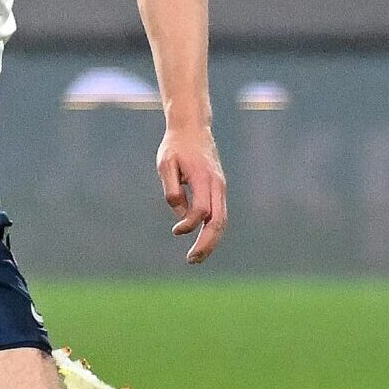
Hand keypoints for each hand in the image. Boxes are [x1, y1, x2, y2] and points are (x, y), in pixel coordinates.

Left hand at [158, 124, 227, 264]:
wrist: (193, 128)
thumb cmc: (175, 146)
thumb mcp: (165, 164)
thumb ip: (172, 189)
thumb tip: (180, 213)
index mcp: (203, 178)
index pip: (201, 210)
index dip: (188, 224)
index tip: (175, 230)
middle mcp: (217, 185)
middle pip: (218, 221)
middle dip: (206, 244)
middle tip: (192, 260)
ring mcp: (221, 187)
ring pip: (222, 221)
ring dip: (211, 242)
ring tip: (197, 258)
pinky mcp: (219, 189)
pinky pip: (220, 214)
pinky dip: (214, 231)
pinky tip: (203, 243)